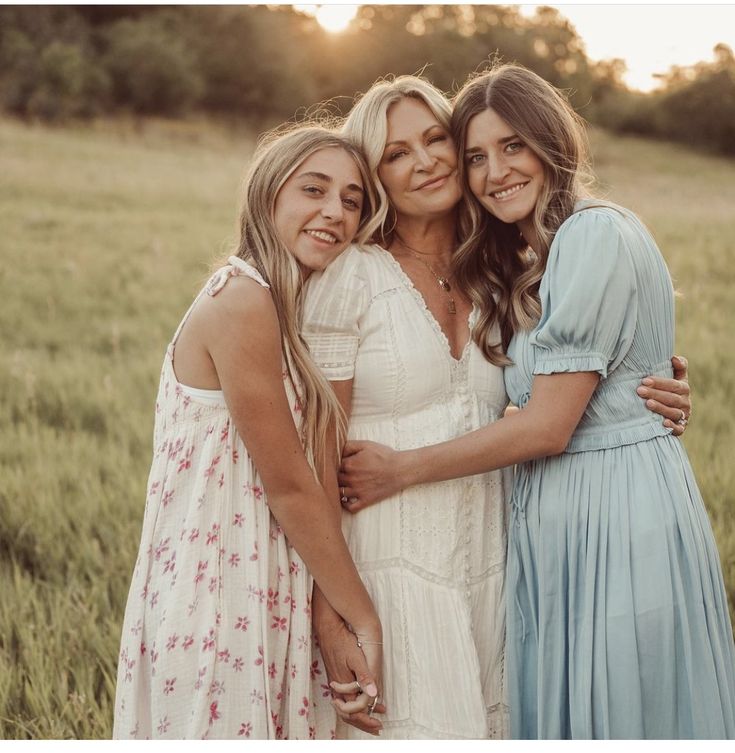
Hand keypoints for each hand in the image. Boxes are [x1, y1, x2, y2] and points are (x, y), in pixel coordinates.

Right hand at [315, 618, 384, 734]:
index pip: (355, 712)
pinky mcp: (334, 677)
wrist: (328, 629)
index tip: (378, 724)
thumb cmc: (343, 642)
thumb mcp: (356, 658)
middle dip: (364, 723)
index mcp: (343, 686)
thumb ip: (364, 677)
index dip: (367, 721)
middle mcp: (337, 689)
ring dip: (360, 715)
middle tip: (377, 727)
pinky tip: (362, 700)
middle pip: (349, 715)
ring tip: (372, 717)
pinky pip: (344, 699)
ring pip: (346, 708)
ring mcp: (335, 684)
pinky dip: (354, 705)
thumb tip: (374, 694)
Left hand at [338, 440, 403, 512]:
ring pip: (339, 493)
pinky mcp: (366, 500)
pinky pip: (350, 507)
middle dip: (336, 477)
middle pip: (335, 479)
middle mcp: (351, 479)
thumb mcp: (366, 445)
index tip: (338, 464)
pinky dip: (345, 505)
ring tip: (341, 486)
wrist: (401, 469)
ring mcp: (357, 491)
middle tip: (340, 474)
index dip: (335, 464)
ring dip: (338, 490)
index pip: (333, 465)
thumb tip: (337, 449)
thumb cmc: (384, 456)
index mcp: (349, 464)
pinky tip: (346, 500)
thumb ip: (349, 446)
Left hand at [637, 355, 690, 436]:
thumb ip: (678, 367)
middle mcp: (685, 402)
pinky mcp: (680, 428)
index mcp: (684, 388)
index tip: (644, 380)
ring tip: (647, 404)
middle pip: (671, 398)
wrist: (668, 409)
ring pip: (673, 412)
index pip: (673, 385)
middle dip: (655, 393)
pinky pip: (678, 429)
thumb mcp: (675, 377)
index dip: (660, 382)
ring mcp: (683, 416)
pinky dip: (672, 427)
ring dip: (661, 408)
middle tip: (640, 390)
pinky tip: (663, 423)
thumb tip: (675, 358)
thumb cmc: (667, 389)